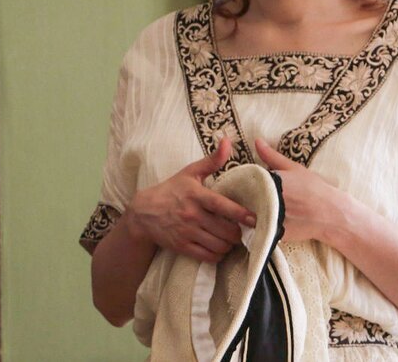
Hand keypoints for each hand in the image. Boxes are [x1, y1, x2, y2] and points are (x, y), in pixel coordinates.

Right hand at [126, 138, 256, 262]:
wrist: (144, 212)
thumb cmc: (171, 190)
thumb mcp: (190, 172)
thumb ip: (212, 160)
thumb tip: (228, 141)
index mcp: (196, 195)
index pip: (221, 206)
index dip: (240, 214)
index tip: (254, 218)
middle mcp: (191, 215)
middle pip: (224, 230)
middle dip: (238, 233)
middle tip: (243, 230)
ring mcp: (186, 233)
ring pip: (218, 245)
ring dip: (230, 245)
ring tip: (232, 239)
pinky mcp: (182, 247)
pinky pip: (207, 256)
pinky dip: (218, 255)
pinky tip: (221, 248)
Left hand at [254, 138, 347, 243]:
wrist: (331, 214)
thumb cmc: (314, 189)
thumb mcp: (294, 169)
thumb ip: (272, 156)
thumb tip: (257, 141)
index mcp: (269, 182)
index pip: (245, 181)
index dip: (244, 182)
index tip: (248, 182)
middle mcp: (266, 200)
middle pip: (245, 198)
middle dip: (246, 196)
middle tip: (255, 196)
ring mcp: (269, 218)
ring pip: (248, 214)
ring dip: (250, 210)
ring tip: (260, 207)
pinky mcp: (273, 233)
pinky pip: (257, 228)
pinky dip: (258, 224)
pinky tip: (267, 219)